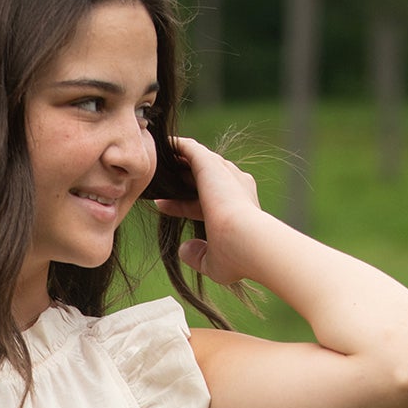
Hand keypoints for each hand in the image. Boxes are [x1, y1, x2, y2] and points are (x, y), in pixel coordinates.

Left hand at [154, 136, 267, 285]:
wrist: (248, 240)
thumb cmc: (237, 257)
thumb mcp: (215, 263)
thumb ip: (199, 255)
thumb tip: (184, 248)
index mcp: (238, 209)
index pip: (203, 203)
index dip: (181, 205)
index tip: (162, 206)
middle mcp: (235, 187)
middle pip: (203, 178)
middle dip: (182, 179)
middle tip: (160, 182)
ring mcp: (224, 173)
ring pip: (198, 160)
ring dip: (179, 159)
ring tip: (159, 158)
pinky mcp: (211, 164)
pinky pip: (190, 149)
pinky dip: (176, 146)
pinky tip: (161, 145)